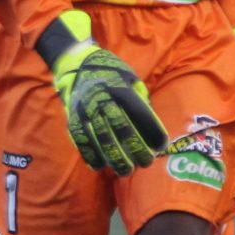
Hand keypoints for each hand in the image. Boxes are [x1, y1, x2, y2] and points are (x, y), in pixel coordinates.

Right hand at [47, 12, 166, 175]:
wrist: (77, 63)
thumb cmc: (113, 72)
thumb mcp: (131, 79)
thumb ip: (141, 100)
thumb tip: (153, 127)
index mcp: (120, 87)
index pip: (140, 112)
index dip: (152, 130)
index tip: (162, 145)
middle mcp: (101, 98)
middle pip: (120, 128)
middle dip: (135, 148)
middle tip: (146, 163)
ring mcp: (84, 109)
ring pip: (100, 137)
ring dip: (114, 157)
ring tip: (126, 171)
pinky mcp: (72, 116)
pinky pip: (80, 139)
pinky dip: (89, 154)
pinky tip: (100, 166)